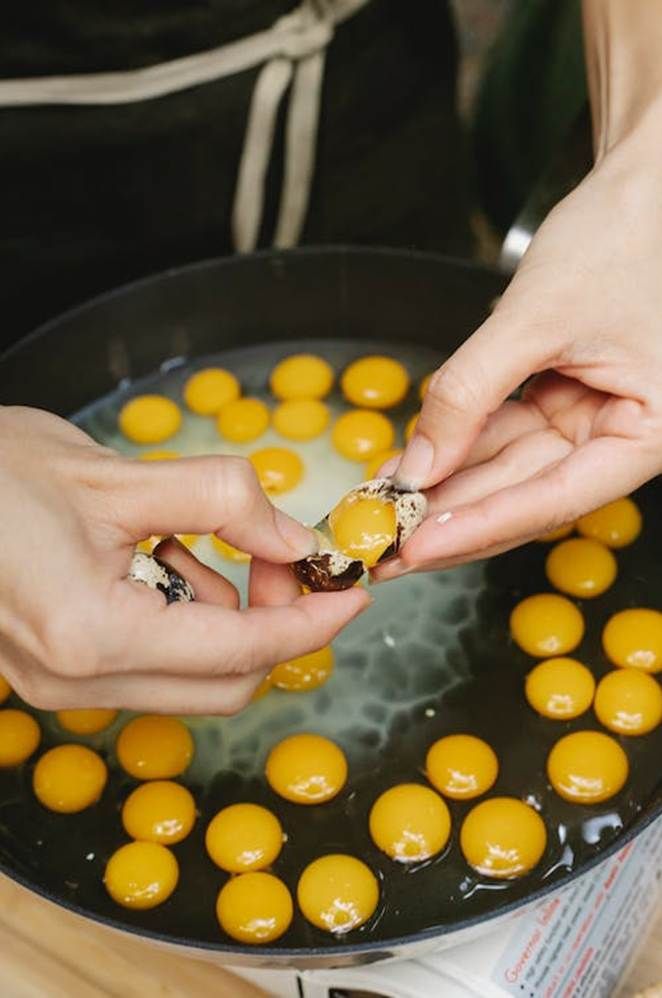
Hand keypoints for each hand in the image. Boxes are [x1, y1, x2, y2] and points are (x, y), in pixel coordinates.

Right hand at [0, 407, 368, 712]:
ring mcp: (61, 685)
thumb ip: (223, 502)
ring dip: (218, 611)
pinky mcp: (55, 672)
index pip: (241, 650)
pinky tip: (153, 557)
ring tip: (184, 538)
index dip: (310, 622)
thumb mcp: (121, 475)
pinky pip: (151, 662)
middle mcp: (75, 680)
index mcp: (92, 634)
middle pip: (225, 683)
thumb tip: (295, 537)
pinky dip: (178, 615)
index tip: (352, 592)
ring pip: (190, 675)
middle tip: (278, 554)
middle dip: (270, 620)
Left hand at [375, 138, 661, 579]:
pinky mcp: (558, 400)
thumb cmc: (620, 237)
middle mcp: (619, 436)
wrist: (641, 186)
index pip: (553, 499)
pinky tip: (408, 466)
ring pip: (504, 470)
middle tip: (383, 544)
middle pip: (523, 494)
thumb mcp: (536, 318)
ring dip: (443, 488)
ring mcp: (587, 420)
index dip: (479, 526)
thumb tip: (420, 465)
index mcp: (647, 432)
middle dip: (449, 517)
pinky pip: (499, 433)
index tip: (419, 546)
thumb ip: (470, 392)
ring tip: (381, 509)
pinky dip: (454, 445)